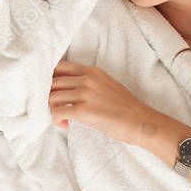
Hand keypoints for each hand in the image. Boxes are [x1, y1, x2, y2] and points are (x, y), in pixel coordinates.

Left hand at [49, 59, 181, 157]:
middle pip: (52, 82)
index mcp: (92, 71)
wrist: (141, 121)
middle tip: (56, 107)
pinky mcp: (83, 110)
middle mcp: (87, 79)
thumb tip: (68, 89)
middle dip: (49, 96)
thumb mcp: (106, 85)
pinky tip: (66, 124)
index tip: (51, 90)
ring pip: (51, 97)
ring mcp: (85, 94)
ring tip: (63, 117)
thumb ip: (88, 82)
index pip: (59, 66)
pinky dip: (57, 120)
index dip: (50, 78)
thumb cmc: (126, 107)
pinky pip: (57, 112)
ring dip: (52, 109)